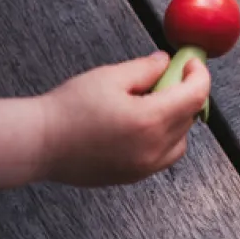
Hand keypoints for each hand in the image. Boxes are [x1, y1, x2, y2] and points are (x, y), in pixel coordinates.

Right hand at [41, 53, 210, 185]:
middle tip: (165, 75)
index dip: (198, 74)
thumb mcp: (109, 77)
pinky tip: (140, 124)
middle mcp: (154, 148)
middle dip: (184, 92)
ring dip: (176, 118)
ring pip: (181, 140)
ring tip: (148, 102)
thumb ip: (145, 69)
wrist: (40, 144)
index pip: (195, 95)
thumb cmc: (68, 109)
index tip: (190, 62)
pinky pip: (164, 156)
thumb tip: (165, 63)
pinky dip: (164, 138)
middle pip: (189, 117)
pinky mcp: (134, 176)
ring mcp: (145, 167)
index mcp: (151, 120)